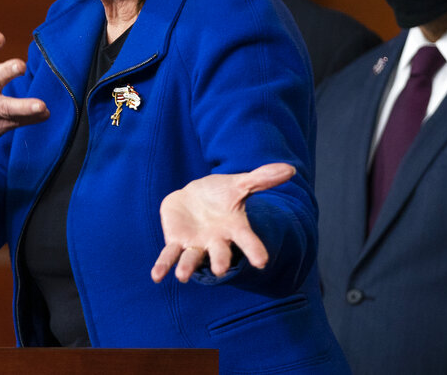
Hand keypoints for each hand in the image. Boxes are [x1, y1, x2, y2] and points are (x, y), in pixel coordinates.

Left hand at [150, 163, 296, 282]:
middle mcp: (216, 241)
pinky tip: (156, 276)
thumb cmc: (221, 194)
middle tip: (219, 270)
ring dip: (187, 267)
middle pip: (220, 253)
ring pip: (192, 258)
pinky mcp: (176, 242)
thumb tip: (290, 168)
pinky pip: (169, 256)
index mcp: (234, 228)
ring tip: (182, 276)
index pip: (247, 240)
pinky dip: (163, 266)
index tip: (261, 262)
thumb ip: (261, 179)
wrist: (195, 195)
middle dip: (219, 261)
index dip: (254, 250)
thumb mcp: (239, 184)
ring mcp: (195, 244)